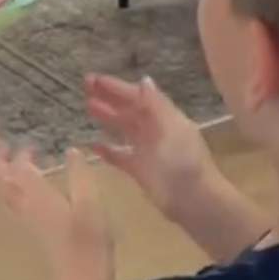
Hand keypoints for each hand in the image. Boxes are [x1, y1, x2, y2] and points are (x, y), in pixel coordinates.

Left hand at [0, 145, 113, 279]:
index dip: (21, 154)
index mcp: (37, 194)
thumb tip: (71, 150)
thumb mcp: (90, 201)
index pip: (18, 167)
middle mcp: (24, 205)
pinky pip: (8, 205)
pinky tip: (22, 190)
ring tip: (9, 164)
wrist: (81, 275)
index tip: (32, 145)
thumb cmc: (88, 237)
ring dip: (0, 176)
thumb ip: (79, 174)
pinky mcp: (28, 231)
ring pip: (0, 194)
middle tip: (6, 148)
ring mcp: (23, 220)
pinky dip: (8, 191)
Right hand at [85, 73, 216, 220]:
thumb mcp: (172, 127)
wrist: (193, 200)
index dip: (117, 87)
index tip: (94, 79)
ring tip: (88, 106)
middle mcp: (155, 130)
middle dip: (109, 98)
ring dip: (107, 118)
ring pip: (123, 129)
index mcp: (165, 117)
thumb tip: (144, 79)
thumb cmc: (184, 160)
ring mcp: (146, 151)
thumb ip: (156, 104)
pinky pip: (120, 156)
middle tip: (85, 86)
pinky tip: (93, 145)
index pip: (138, 97)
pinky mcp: (139, 171)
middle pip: (129, 110)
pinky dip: (108, 150)